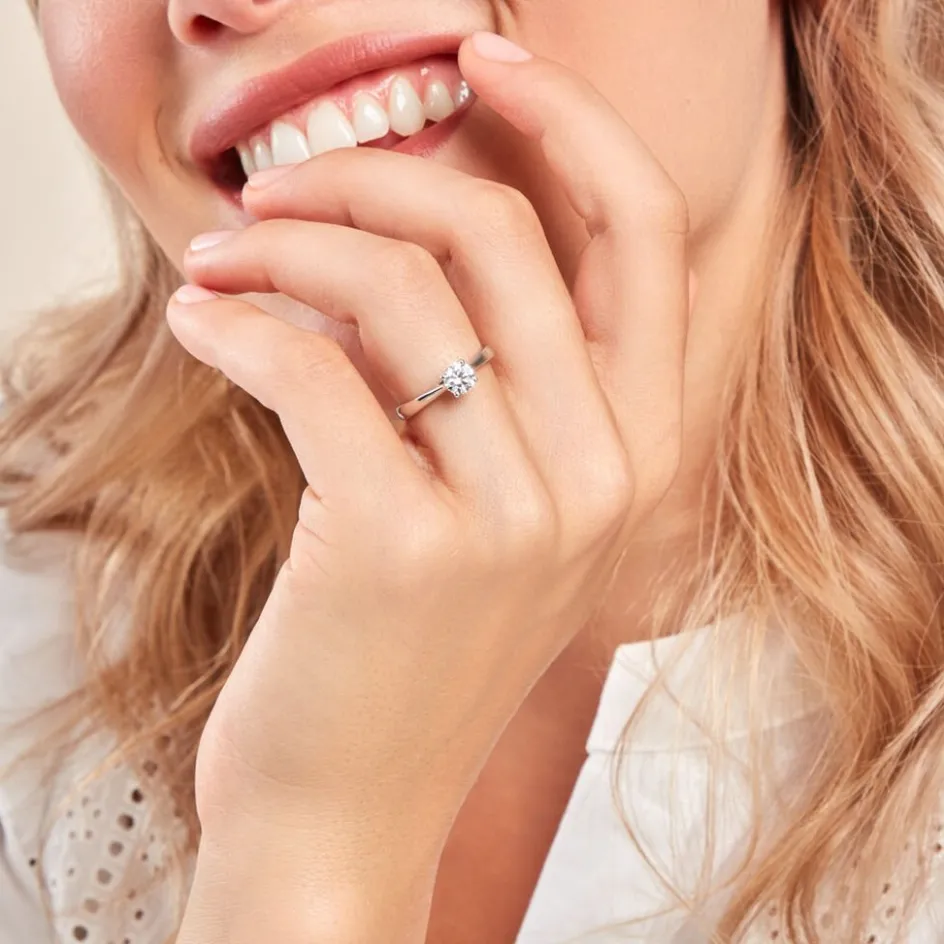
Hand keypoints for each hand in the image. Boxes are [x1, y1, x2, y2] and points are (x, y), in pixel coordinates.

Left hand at [167, 29, 689, 934]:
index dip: (572, 123)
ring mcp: (512, 515)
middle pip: (501, 233)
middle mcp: (602, 476)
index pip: (643, 232)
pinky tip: (202, 324)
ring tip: (220, 262)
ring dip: (283, 248)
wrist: (359, 798)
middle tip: (279, 186)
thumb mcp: (502, 504)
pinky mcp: (399, 544)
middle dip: (372, 172)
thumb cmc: (414, 640)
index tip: (487, 59)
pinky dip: (239, 322)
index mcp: (643, 450)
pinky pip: (311, 366)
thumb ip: (501, 374)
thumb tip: (415, 228)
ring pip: (395, 287)